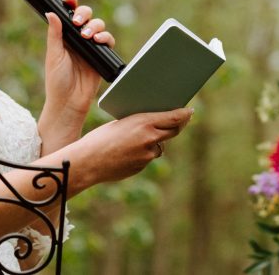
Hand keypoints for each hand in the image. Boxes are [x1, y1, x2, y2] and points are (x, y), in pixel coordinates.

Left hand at [40, 0, 114, 148]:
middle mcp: (78, 40)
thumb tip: (51, 12)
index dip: (71, 5)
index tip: (70, 0)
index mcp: (65, 37)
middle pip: (86, 17)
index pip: (69, 16)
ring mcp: (91, 47)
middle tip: (78, 22)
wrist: (69, 103)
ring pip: (99, 26)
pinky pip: (109, 41)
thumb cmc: (57, 82)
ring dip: (95, 26)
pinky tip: (99, 41)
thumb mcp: (53, 56)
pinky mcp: (102, 56)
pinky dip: (106, 37)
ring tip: (88, 36)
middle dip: (84, 14)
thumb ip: (54, 34)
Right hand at [69, 108, 192, 190]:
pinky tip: (129, 150)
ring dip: (156, 141)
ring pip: (159, 146)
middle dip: (178, 126)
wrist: (88, 162)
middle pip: (173, 132)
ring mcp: (147, 155)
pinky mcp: (141, 167)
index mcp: (144, 122)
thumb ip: (140, 123)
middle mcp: (149, 139)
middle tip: (181, 120)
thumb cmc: (100, 138)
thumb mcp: (121, 122)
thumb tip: (154, 123)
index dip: (184, 114)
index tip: (189, 111)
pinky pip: (148, 157)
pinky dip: (144, 152)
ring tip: (142, 136)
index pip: (174, 118)